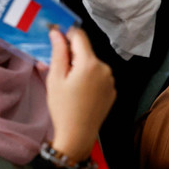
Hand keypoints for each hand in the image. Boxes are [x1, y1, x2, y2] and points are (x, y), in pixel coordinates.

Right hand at [46, 27, 115, 160]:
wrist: (78, 135)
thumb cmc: (63, 108)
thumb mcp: (55, 78)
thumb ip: (58, 52)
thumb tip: (57, 33)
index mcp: (89, 63)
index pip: (79, 35)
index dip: (67, 33)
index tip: (56, 35)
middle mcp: (104, 68)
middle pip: (86, 51)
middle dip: (72, 54)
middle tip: (58, 69)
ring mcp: (110, 80)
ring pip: (92, 63)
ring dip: (81, 66)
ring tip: (69, 84)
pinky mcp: (112, 90)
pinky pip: (99, 76)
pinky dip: (89, 78)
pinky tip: (80, 92)